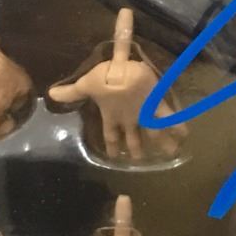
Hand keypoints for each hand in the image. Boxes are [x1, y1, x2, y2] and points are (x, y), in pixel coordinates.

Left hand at [48, 8, 184, 160]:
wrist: (125, 74)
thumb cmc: (105, 78)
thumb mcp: (86, 84)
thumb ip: (71, 91)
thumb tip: (49, 94)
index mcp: (112, 115)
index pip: (112, 135)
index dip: (113, 145)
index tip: (116, 156)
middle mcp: (129, 119)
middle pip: (134, 138)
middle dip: (138, 149)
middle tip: (142, 160)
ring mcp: (145, 114)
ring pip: (153, 133)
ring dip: (160, 143)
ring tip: (169, 153)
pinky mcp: (158, 106)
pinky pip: (170, 118)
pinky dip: (178, 126)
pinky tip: (186, 135)